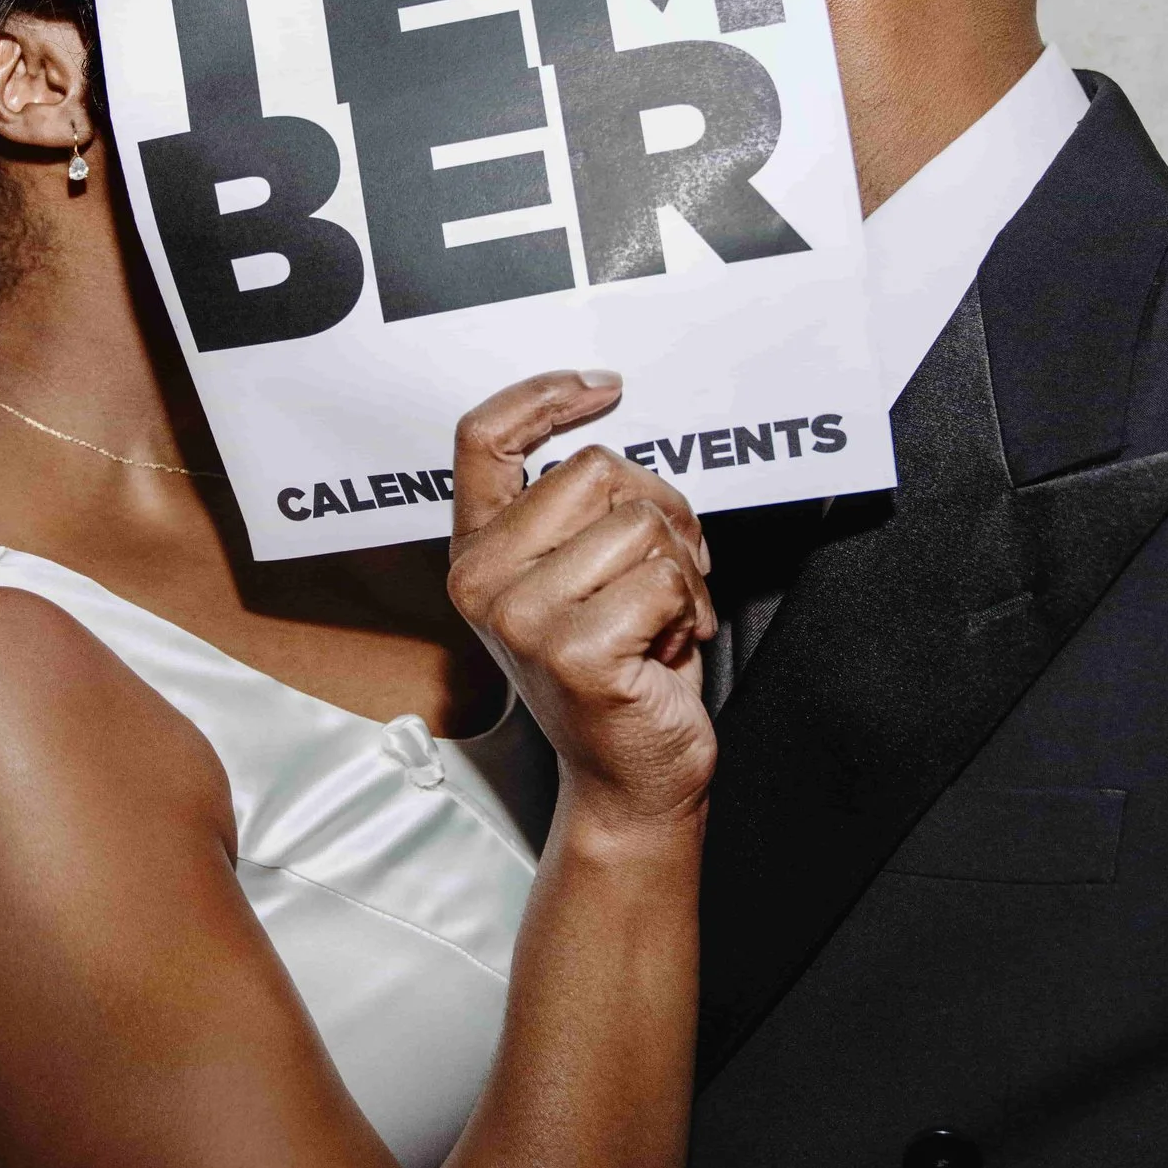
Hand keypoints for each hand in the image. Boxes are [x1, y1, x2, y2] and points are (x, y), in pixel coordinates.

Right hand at [446, 372, 717, 830]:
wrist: (632, 777)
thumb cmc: (618, 668)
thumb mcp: (576, 575)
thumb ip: (573, 510)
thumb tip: (611, 428)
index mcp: (477, 551)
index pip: (482, 438)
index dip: (545, 396)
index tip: (605, 389)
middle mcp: (484, 582)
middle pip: (595, 469)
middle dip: (660, 508)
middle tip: (670, 565)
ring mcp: (523, 619)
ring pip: (640, 522)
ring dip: (681, 567)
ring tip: (667, 615)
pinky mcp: (574, 653)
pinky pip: (664, 578)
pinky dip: (689, 608)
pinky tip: (669, 646)